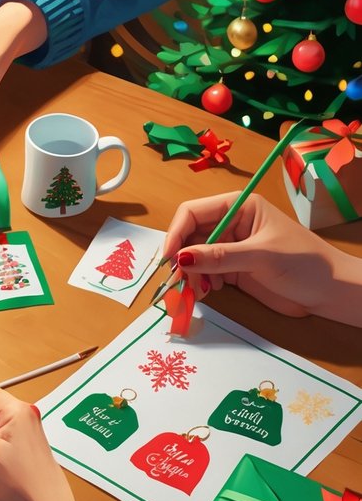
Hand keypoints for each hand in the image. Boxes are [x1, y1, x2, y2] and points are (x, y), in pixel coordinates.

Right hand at [163, 192, 361, 323]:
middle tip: (179, 280)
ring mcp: (230, 248)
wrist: (331, 292)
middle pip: (189, 235)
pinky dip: (199, 283)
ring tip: (196, 291)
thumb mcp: (261, 256)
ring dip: (189, 274)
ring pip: (193, 257)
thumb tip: (180, 258)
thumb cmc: (305, 264)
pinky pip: (204, 273)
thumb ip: (220, 257)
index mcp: (240, 207)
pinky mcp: (232, 270)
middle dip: (181, 257)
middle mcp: (231, 224)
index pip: (193, 212)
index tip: (170, 257)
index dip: (176, 232)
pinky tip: (207, 293)